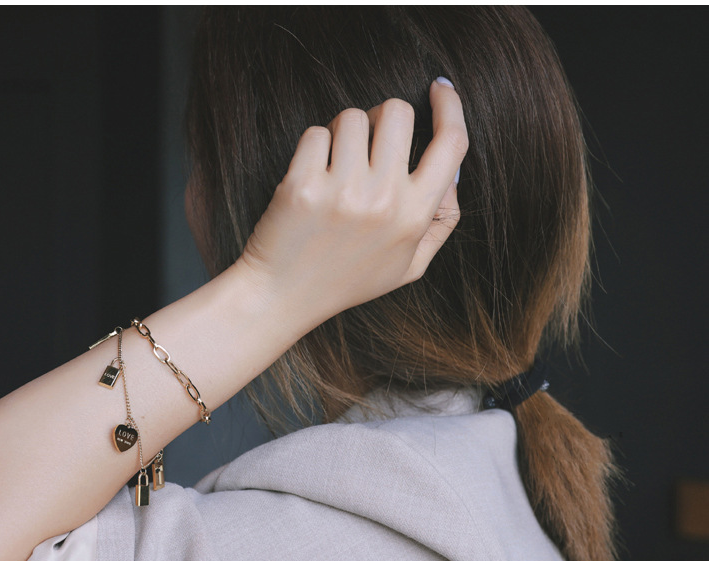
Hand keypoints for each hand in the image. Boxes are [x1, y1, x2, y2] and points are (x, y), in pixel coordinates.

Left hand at [232, 78, 467, 326]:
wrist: (283, 296)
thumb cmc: (346, 279)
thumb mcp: (408, 266)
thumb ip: (440, 222)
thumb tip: (453, 173)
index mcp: (415, 217)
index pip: (452, 144)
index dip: (450, 107)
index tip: (440, 89)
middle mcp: (384, 201)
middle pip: (397, 112)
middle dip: (381, 117)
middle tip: (365, 143)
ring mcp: (343, 192)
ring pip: (352, 117)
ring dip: (343, 133)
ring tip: (333, 168)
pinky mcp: (303, 185)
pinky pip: (315, 133)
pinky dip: (312, 149)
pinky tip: (309, 180)